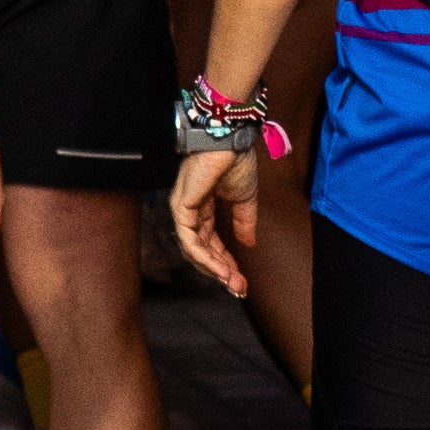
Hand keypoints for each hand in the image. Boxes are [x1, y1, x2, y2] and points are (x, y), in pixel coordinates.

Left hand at [168, 144, 259, 296]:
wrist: (232, 141)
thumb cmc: (236, 161)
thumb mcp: (245, 199)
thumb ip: (243, 222)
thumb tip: (248, 243)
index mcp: (202, 208)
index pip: (210, 243)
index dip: (225, 262)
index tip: (241, 280)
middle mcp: (189, 211)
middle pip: (201, 250)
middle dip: (221, 272)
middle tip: (239, 288)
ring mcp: (182, 210)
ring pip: (193, 250)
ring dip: (214, 269)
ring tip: (233, 282)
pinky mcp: (181, 207)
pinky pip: (190, 240)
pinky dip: (206, 257)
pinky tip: (221, 269)